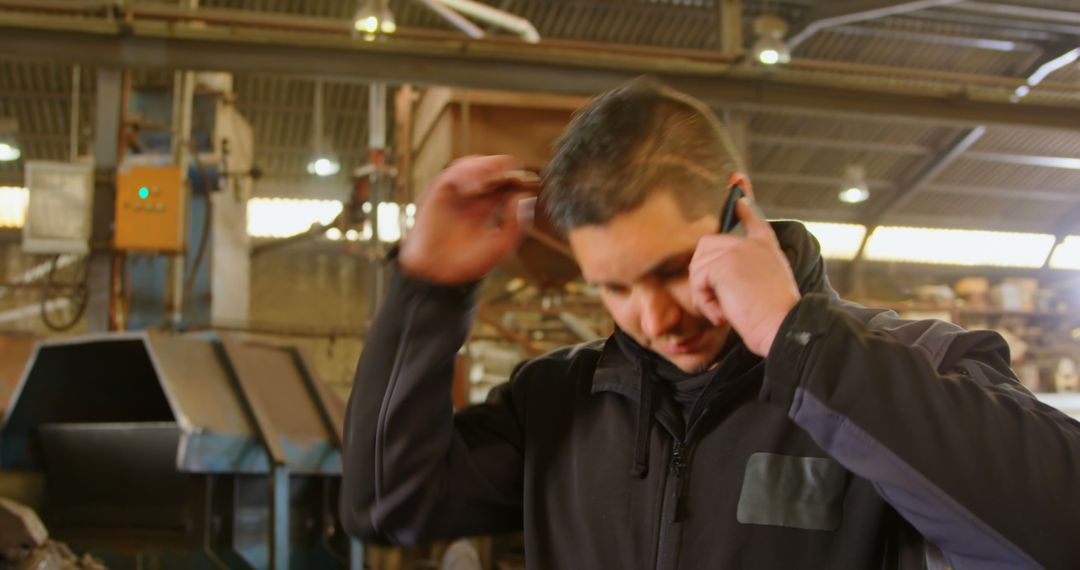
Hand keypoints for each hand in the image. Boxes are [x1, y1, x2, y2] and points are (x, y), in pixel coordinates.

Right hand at [400, 155, 538, 284]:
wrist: (438, 273)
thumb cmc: (468, 262)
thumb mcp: (500, 246)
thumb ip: (515, 224)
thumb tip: (525, 196)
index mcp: (488, 205)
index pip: (506, 181)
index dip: (517, 176)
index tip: (528, 178)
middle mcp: (473, 195)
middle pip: (491, 168)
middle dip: (502, 166)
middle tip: (513, 172)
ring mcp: (456, 192)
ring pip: (473, 165)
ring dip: (485, 166)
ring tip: (494, 175)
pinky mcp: (440, 192)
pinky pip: (453, 173)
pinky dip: (466, 173)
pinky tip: (476, 185)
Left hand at [689, 199, 800, 356]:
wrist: (785, 328)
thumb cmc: (776, 317)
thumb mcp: (767, 284)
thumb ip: (748, 267)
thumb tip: (718, 266)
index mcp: (765, 244)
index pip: (750, 212)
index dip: (742, 195)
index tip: (737, 178)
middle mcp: (753, 241)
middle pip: (706, 246)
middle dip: (704, 277)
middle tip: (721, 303)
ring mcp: (738, 249)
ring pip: (698, 265)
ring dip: (704, 293)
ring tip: (725, 310)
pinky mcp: (725, 263)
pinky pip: (698, 281)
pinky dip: (705, 303)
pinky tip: (723, 314)